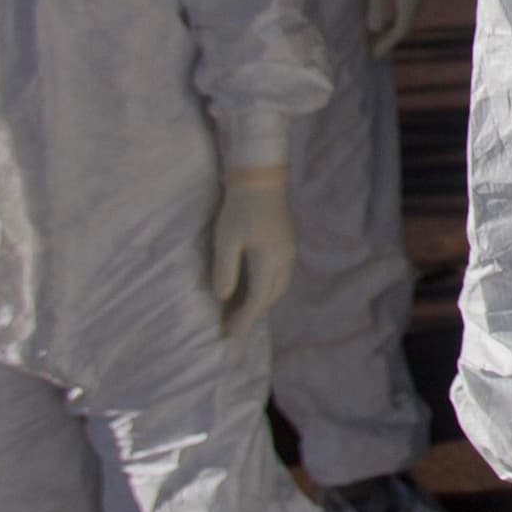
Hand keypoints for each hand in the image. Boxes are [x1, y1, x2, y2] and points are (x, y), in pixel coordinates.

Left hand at [208, 165, 296, 333]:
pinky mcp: (287, 243)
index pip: (259, 298)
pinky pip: (280, 275)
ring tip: (242, 310)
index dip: (245, 318)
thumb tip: (223, 297)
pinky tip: (254, 287)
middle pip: (272, 296)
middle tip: (233, 325)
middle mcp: (284, 260)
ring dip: (262, 301)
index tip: (231, 334)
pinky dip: (267, 288)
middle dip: (254, 313)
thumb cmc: (240, 208)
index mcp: (269, 260)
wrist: (261, 178)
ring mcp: (288, 251)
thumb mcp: (226, 239)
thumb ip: (225, 270)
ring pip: (279, 286)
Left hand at [362, 0, 426, 58]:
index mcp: (411, 2)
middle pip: (404, 26)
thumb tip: (374, 30)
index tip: (372, 55)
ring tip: (376, 38)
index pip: (400, 31)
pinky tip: (383, 19)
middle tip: (373, 51)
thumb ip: (376, 9)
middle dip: (388, 40)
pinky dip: (393, 18)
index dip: (386, 44)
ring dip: (390, 29)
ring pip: (404, 17)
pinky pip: (404, 9)